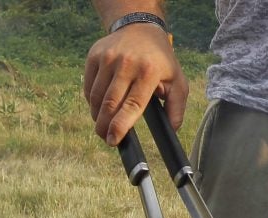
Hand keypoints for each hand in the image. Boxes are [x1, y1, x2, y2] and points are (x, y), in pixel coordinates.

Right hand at [84, 24, 188, 145]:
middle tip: (107, 139)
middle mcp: (127, 63)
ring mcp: (108, 58)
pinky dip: (93, 102)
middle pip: (110, 103)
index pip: (132, 104)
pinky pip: (89, 88)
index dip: (120, 125)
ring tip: (104, 125)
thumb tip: (171, 131)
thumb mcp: (177, 82)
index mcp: (149, 72)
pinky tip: (101, 107)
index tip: (113, 140)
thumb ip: (176, 109)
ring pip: (96, 97)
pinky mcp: (94, 56)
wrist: (140, 27)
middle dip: (105, 127)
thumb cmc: (160, 61)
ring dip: (98, 116)